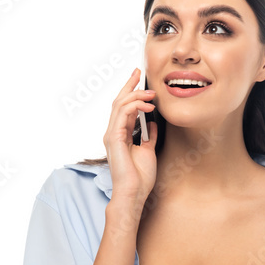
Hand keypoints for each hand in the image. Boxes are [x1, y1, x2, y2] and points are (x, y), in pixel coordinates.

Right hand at [103, 67, 157, 204]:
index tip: (138, 78)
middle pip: (119, 101)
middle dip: (129, 85)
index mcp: (120, 135)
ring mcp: (111, 135)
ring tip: (151, 93)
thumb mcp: (149, 150)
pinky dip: (134, 106)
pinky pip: (122, 115)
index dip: (130, 91)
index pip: (123, 107)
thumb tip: (152, 123)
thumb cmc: (139, 177)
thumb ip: (149, 136)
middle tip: (139, 71)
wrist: (134, 193)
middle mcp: (113, 132)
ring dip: (135, 94)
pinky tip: (147, 106)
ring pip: (120, 105)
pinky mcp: (114, 138)